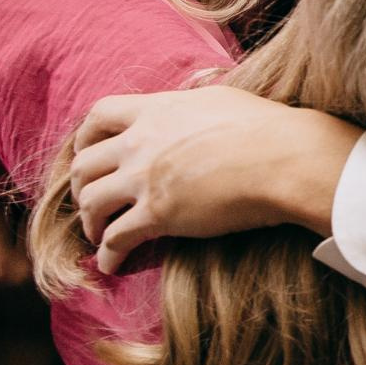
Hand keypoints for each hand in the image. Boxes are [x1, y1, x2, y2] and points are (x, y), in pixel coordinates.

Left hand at [67, 85, 361, 271]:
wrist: (285, 157)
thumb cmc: (266, 128)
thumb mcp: (219, 100)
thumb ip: (190, 107)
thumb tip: (191, 108)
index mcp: (156, 111)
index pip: (99, 115)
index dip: (85, 138)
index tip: (87, 153)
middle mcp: (141, 142)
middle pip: (84, 164)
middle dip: (80, 187)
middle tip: (90, 201)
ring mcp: (146, 179)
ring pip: (91, 202)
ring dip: (88, 222)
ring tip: (97, 236)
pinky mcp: (159, 215)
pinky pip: (116, 238)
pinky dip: (106, 254)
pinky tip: (110, 264)